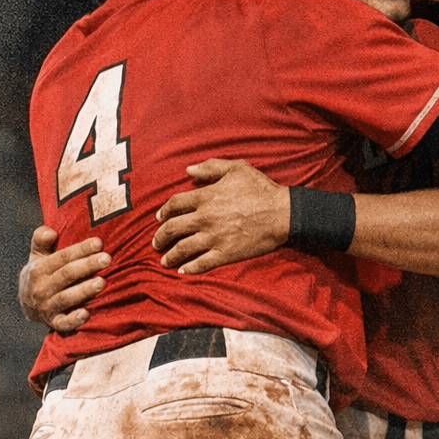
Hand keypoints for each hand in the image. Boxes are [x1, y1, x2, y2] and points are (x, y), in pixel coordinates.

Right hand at [17, 227, 110, 333]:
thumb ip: (41, 239)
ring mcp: (47, 306)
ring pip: (66, 298)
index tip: (99, 242)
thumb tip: (51, 232)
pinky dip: (73, 320)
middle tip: (107, 259)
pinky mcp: (53, 322)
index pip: (62, 257)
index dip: (80, 249)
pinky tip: (86, 314)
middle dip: (87, 266)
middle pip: (67, 275)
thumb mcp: (36, 254)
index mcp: (39, 269)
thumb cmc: (39, 273)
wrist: (26, 304)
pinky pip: (63, 323)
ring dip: (84, 290)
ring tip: (102, 282)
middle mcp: (41, 288)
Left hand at [153, 159, 289, 274]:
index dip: (163, 211)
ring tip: (164, 260)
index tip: (159, 217)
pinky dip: (190, 268)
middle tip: (156, 242)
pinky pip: (202, 263)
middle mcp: (205, 218)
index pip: (175, 204)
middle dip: (160, 237)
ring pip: (183, 248)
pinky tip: (182, 271)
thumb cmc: (261, 189)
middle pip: (172, 228)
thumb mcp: (237, 168)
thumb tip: (188, 170)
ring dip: (170, 255)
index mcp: (206, 196)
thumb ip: (210, 167)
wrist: (282, 213)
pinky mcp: (225, 253)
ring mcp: (214, 237)